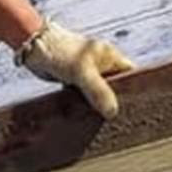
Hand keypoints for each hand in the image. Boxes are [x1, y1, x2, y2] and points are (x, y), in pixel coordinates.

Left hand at [17, 22, 134, 117]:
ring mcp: (89, 74)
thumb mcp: (82, 71)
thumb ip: (98, 90)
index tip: (138, 108)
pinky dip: (86, 105)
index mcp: (111, 57)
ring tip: (106, 125)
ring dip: (100, 106)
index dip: (136, 90)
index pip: (132, 75)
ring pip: (101, 94)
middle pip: (117, 87)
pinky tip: (87, 118)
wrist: (33, 47)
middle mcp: (102, 65)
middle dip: (118, 102)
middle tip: (121, 121)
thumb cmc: (60, 51)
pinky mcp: (76, 82)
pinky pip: (86, 97)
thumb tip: (113, 112)